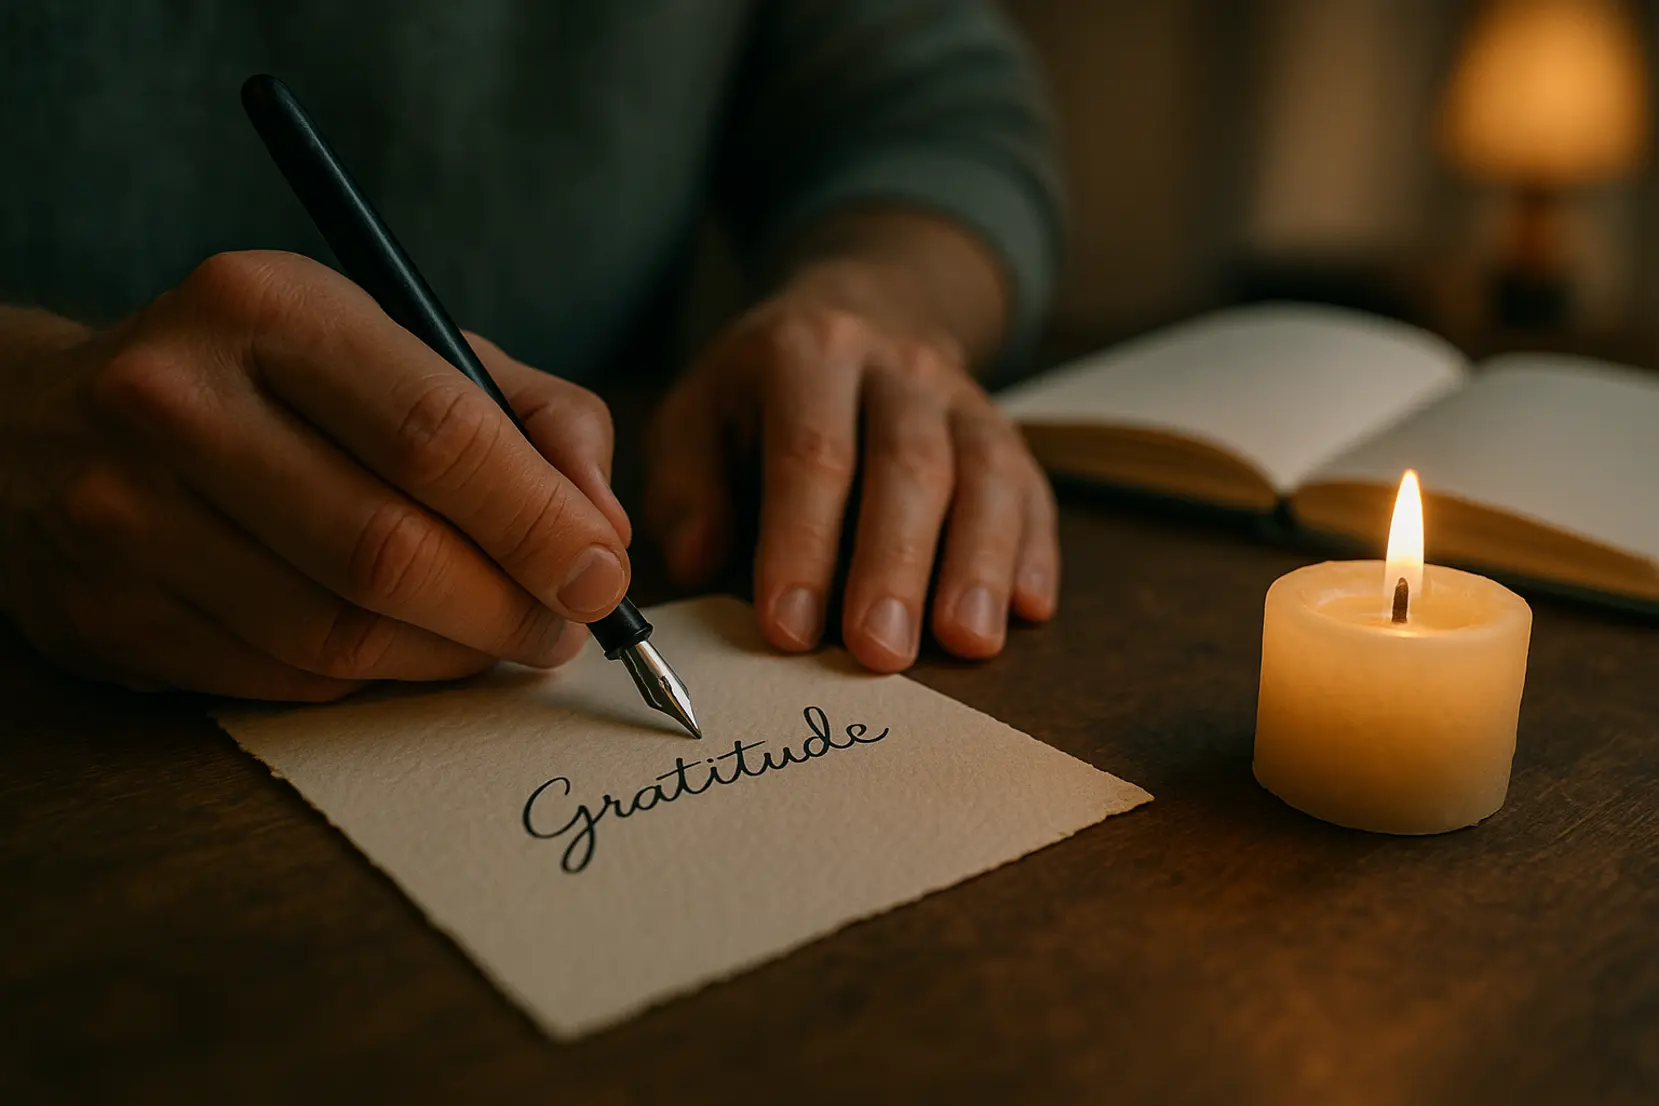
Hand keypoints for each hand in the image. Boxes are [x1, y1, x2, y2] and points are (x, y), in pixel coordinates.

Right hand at [0, 251, 630, 699]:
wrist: (46, 428)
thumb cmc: (273, 386)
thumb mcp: (399, 347)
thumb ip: (530, 417)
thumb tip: (605, 532)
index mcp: (267, 308)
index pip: (437, 432)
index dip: (539, 521)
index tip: (604, 573)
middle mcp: (176, 401)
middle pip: (389, 549)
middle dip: (508, 607)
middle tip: (565, 628)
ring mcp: (124, 514)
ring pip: (338, 632)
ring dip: (450, 657)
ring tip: (500, 641)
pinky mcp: (106, 614)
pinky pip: (283, 680)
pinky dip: (373, 680)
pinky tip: (406, 652)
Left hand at [644, 260, 1058, 672]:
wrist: (860, 311)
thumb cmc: (763, 393)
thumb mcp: (698, 413)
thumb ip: (687, 486)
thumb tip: (697, 562)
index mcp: (809, 355)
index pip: (812, 454)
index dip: (801, 544)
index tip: (790, 628)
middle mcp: (897, 366)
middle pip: (908, 466)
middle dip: (895, 564)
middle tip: (881, 651)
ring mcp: (962, 397)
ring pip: (985, 474)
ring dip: (981, 562)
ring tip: (969, 641)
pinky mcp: (1006, 431)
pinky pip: (1032, 487)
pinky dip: (1035, 549)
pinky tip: (1030, 608)